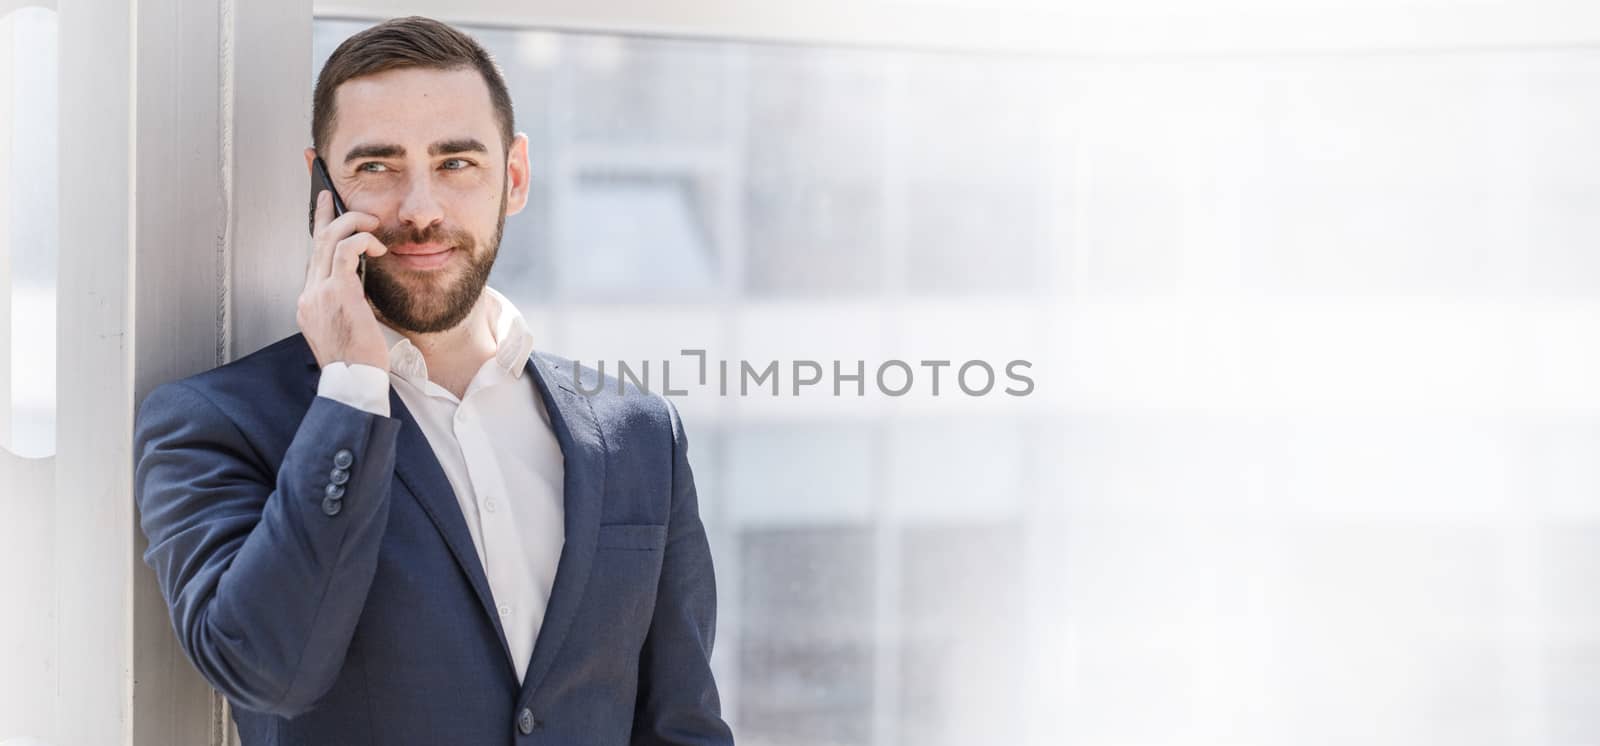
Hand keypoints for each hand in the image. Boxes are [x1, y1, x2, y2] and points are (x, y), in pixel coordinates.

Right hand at [298, 190, 389, 370]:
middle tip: (332, 196)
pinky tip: (377, 247)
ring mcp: (318, 293)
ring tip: (372, 223)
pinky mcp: (337, 292)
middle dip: (324, 214)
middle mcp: (308, 295)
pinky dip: (362, 241)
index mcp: (309, 304)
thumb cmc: (357, 362)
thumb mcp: (346, 328)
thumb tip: (360, 283)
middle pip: (314, 242)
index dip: (317, 233)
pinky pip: (345, 251)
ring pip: (328, 239)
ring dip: (352, 224)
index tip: (323, 214)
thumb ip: (347, 303)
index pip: (312, 259)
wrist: (353, 382)